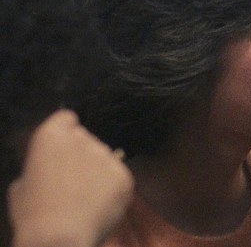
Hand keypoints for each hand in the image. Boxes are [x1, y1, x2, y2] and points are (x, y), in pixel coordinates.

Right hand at [8, 110, 133, 246]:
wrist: (60, 236)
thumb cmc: (33, 214)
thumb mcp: (22, 185)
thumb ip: (39, 167)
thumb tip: (46, 170)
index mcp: (52, 136)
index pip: (66, 118)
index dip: (66, 132)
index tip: (63, 148)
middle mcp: (83, 139)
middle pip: (87, 140)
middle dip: (82, 156)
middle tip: (73, 181)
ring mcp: (107, 155)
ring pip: (105, 158)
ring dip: (99, 172)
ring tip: (86, 199)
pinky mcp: (125, 174)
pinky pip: (119, 177)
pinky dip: (113, 189)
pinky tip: (100, 205)